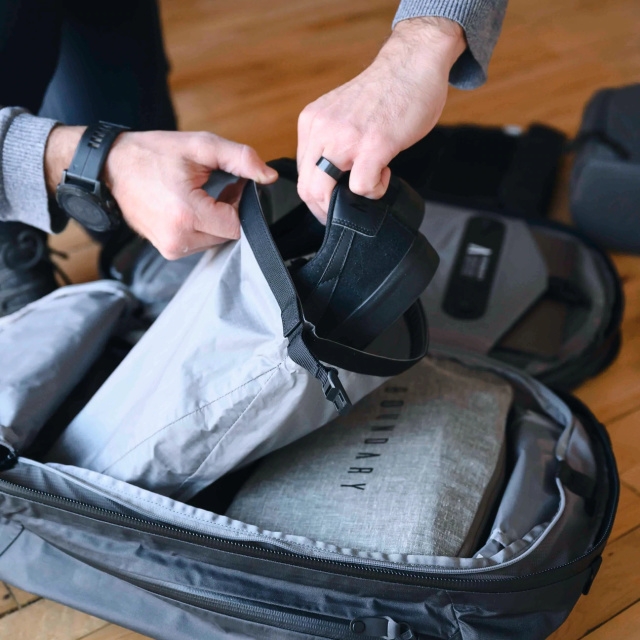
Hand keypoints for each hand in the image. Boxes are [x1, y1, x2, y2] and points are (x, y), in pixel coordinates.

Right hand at [45, 127, 277, 258]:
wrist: (110, 168)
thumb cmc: (152, 154)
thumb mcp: (200, 146)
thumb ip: (241, 158)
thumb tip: (269, 176)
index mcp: (187, 215)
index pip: (237, 223)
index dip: (240, 203)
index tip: (231, 184)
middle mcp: (179, 240)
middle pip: (228, 234)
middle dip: (229, 212)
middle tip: (217, 187)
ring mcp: (171, 249)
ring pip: (216, 240)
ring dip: (216, 220)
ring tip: (200, 196)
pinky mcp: (167, 250)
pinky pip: (199, 242)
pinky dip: (202, 227)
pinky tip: (191, 207)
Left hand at [296, 17, 465, 221]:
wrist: (413, 62)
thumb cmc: (386, 90)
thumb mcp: (342, 114)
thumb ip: (332, 142)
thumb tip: (332, 179)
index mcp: (312, 122)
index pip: (301, 173)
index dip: (316, 195)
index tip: (334, 200)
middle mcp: (322, 129)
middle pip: (307, 188)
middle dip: (324, 210)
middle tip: (345, 211)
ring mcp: (346, 137)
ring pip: (324, 192)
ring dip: (345, 205)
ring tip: (368, 187)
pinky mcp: (373, 144)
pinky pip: (361, 187)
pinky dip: (374, 191)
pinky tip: (385, 173)